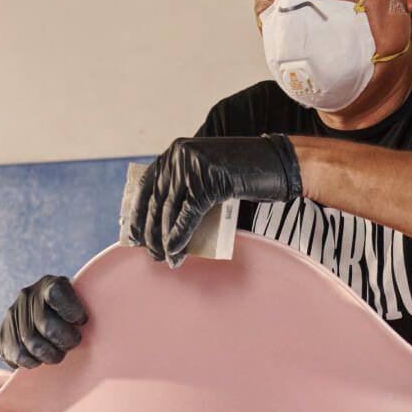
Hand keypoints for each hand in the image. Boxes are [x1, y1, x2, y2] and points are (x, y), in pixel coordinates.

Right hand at [0, 275, 87, 368]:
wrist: (41, 316)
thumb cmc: (72, 312)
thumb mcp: (80, 300)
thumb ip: (85, 308)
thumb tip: (93, 326)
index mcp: (50, 284)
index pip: (57, 294)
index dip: (72, 311)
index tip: (81, 321)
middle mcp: (28, 296)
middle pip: (46, 325)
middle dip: (65, 340)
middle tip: (72, 343)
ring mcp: (13, 314)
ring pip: (33, 344)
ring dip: (51, 354)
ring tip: (58, 353)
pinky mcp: (3, 335)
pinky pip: (19, 355)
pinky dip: (34, 362)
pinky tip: (41, 358)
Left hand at [129, 134, 302, 267]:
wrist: (279, 164)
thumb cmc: (245, 174)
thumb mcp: (208, 175)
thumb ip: (187, 188)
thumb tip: (164, 223)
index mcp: (176, 152)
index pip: (147, 185)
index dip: (138, 212)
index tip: (133, 234)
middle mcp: (180, 155)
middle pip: (158, 200)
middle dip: (152, 232)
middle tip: (152, 254)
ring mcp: (195, 166)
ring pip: (171, 210)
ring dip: (166, 240)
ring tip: (167, 259)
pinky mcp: (210, 180)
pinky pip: (189, 215)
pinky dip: (180, 236)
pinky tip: (177, 252)